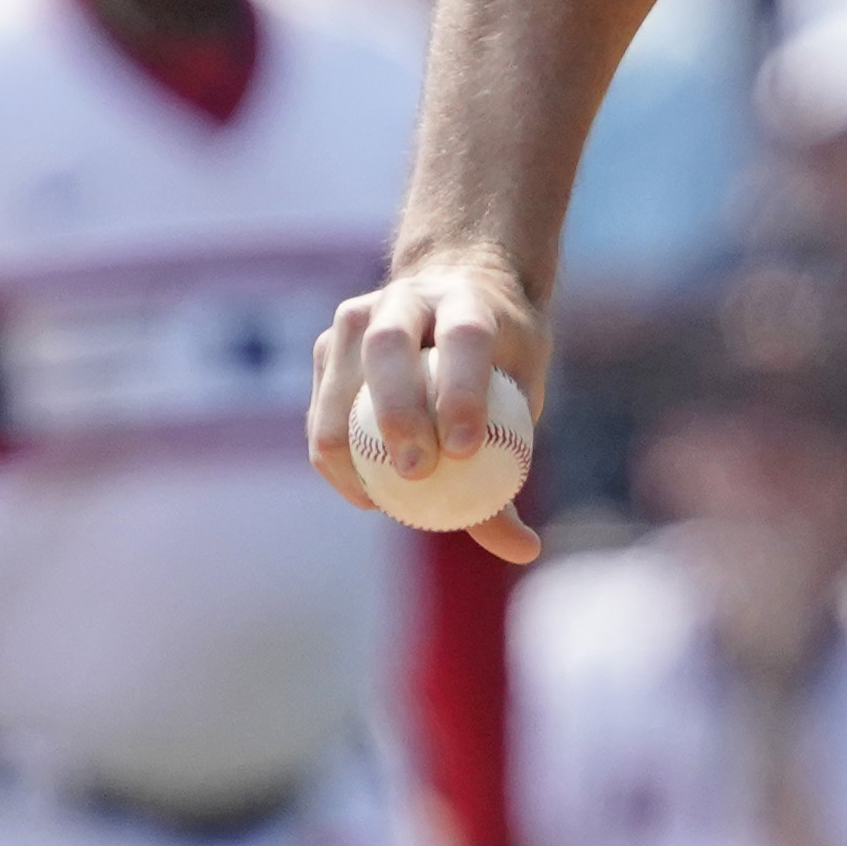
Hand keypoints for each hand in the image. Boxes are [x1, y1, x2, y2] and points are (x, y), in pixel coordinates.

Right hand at [310, 247, 548, 565]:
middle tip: (416, 473)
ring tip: (378, 497)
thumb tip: (524, 550)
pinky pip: (321, 410)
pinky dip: (335, 456)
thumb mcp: (521, 398)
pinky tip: (363, 491)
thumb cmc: (498, 362)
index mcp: (467, 300)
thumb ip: (513, 470)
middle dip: (397, 410)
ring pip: (342, 379)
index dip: (462, 392)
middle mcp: (408, 298)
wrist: (454, 295)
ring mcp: (357, 318)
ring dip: (351, 442)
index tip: (465, 451)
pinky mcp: (326, 348)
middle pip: (389, 347)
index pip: (465, 339)